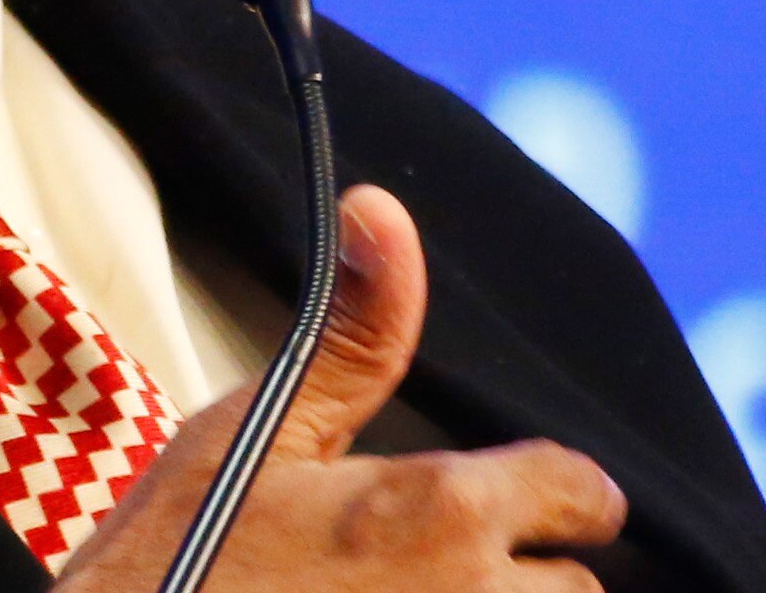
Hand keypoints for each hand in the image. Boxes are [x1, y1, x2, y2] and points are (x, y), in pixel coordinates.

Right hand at [56, 186, 627, 589]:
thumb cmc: (181, 554)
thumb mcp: (261, 428)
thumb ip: (352, 335)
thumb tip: (380, 210)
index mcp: (445, 510)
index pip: (584, 492)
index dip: (554, 485)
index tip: (513, 491)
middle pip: (575, 586)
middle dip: (524, 568)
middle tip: (430, 557)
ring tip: (403, 591)